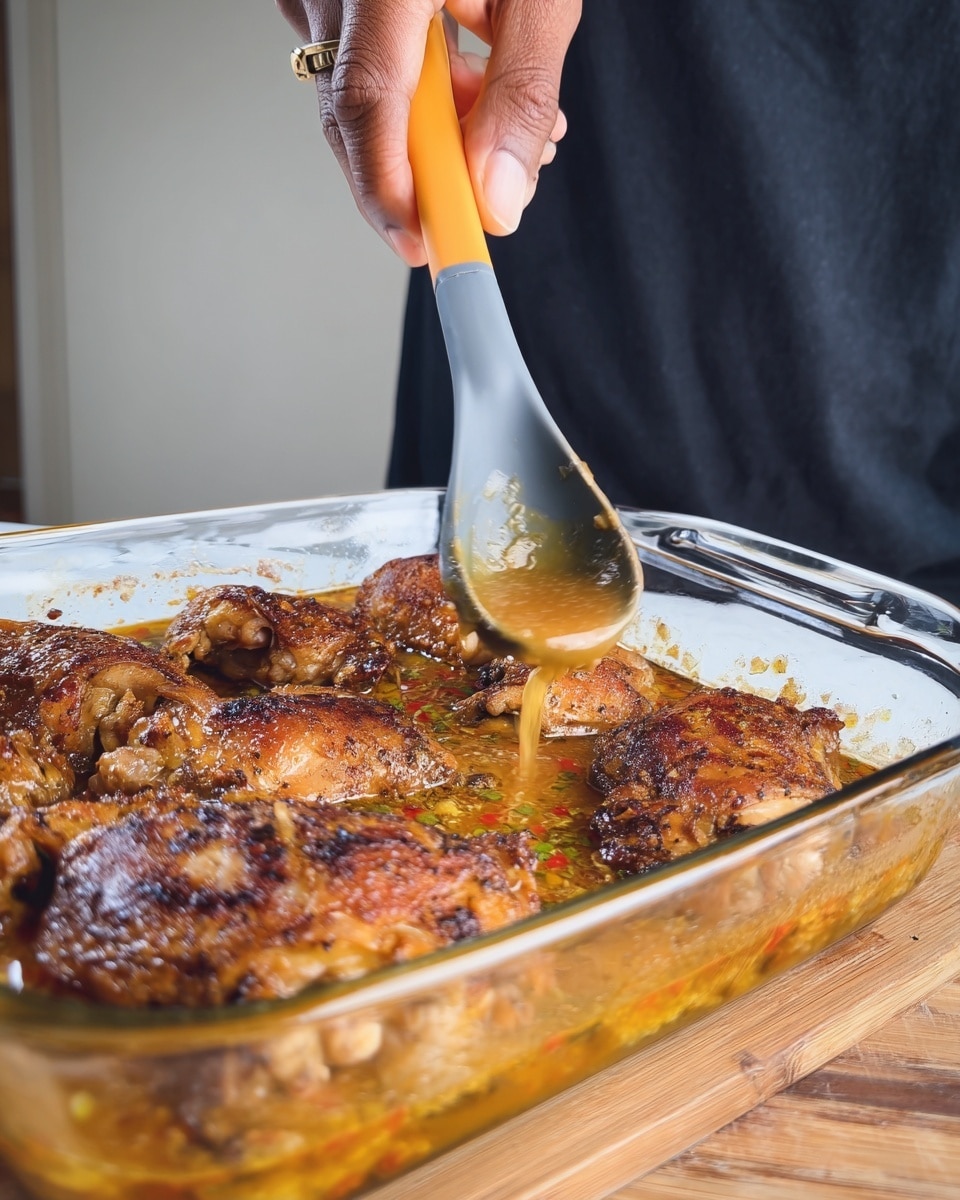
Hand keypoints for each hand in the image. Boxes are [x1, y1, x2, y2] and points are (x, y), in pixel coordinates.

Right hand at [277, 1, 579, 265]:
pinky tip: (484, 81)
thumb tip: (500, 198)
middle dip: (428, 170)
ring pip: (365, 92)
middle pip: (356, 113)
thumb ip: (522, 92)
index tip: (426, 245)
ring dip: (440, 130)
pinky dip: (426, 87)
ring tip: (520, 128)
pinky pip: (365, 56)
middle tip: (491, 195)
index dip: (391, 190)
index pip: (364, 103)